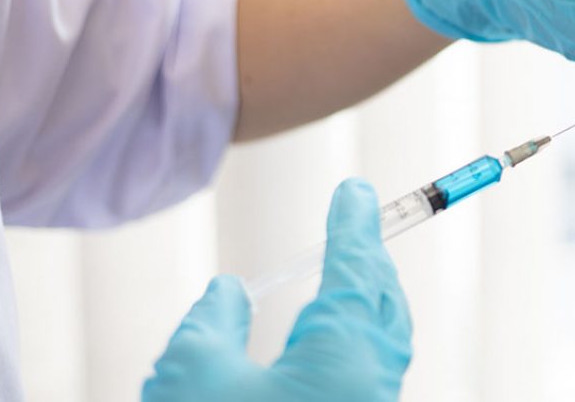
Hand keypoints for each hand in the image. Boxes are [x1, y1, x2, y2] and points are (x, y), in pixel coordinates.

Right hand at [142, 179, 410, 401]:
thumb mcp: (191, 378)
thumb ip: (210, 322)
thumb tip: (228, 292)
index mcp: (344, 360)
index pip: (356, 271)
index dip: (353, 226)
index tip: (355, 192)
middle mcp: (371, 387)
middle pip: (383, 306)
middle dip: (369, 262)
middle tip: (354, 225)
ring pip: (381, 344)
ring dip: (365, 303)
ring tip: (345, 273)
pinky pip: (367, 376)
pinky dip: (355, 341)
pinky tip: (326, 339)